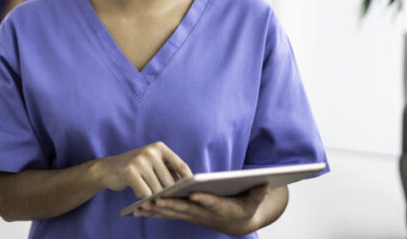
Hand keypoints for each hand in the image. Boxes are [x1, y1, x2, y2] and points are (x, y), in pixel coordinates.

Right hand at [91, 141, 191, 199]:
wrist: (108, 169)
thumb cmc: (136, 169)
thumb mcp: (153, 164)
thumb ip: (168, 170)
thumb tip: (186, 187)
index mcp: (160, 147)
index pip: (181, 166)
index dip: (188, 181)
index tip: (190, 192)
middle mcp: (151, 151)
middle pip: (170, 181)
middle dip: (169, 194)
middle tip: (166, 200)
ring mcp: (140, 161)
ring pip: (158, 189)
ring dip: (155, 198)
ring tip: (150, 196)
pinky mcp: (130, 172)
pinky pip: (145, 193)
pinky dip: (144, 198)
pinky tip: (139, 194)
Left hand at [134, 184, 270, 235]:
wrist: (238, 222)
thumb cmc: (245, 206)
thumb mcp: (255, 199)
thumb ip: (258, 193)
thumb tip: (267, 184)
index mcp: (222, 208)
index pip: (213, 203)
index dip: (205, 199)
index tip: (196, 194)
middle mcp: (205, 214)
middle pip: (186, 209)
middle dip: (171, 205)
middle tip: (156, 200)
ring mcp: (193, 215)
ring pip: (173, 213)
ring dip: (156, 211)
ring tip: (140, 206)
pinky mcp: (185, 214)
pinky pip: (168, 214)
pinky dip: (154, 212)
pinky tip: (138, 209)